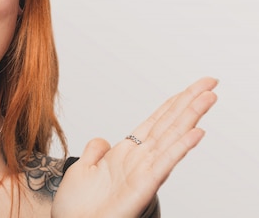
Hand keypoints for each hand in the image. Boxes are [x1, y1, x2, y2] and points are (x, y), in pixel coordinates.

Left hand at [51, 77, 217, 217]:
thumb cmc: (76, 207)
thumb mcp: (84, 168)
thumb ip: (96, 151)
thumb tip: (103, 139)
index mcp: (126, 154)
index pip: (155, 122)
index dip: (173, 104)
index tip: (190, 88)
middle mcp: (139, 160)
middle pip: (169, 125)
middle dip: (189, 102)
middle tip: (210, 82)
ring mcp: (144, 173)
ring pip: (172, 138)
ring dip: (191, 117)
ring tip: (208, 97)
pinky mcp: (143, 187)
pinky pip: (165, 164)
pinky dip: (180, 148)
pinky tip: (196, 133)